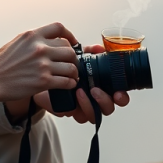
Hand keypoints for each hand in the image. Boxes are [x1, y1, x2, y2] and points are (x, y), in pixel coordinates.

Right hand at [0, 22, 79, 109]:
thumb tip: (48, 41)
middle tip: (70, 64)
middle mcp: (39, 48)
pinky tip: (68, 84)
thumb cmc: (0, 65)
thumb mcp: (15, 43)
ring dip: (73, 73)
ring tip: (71, 76)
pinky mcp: (44, 81)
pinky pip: (67, 81)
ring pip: (71, 66)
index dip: (69, 35)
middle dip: (72, 58)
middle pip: (69, 49)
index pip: (59, 28)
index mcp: (32, 36)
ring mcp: (43, 65)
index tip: (72, 43)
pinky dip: (70, 84)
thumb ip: (32, 40)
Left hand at [13, 43, 129, 124]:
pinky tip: (70, 96)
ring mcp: (82, 107)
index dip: (122, 97)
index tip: (118, 92)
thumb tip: (99, 48)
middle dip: (105, 102)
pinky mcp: (69, 111)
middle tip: (95, 91)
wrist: (40, 76)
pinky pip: (76, 115)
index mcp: (102, 86)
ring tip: (80, 91)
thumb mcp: (77, 58)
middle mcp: (94, 100)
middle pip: (109, 108)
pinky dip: (74, 107)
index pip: (118, 96)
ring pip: (94, 115)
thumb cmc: (63, 67)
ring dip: (89, 104)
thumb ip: (89, 54)